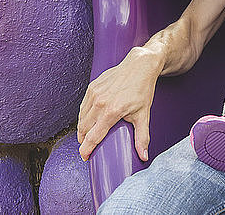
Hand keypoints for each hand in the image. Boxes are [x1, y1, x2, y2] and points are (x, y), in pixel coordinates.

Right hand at [77, 46, 160, 161]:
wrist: (140, 66)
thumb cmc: (142, 89)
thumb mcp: (144, 114)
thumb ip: (142, 137)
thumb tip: (144, 156)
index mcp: (111, 112)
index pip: (92, 137)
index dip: (86, 150)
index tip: (86, 157)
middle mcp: (100, 103)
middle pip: (83, 129)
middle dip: (83, 141)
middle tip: (87, 148)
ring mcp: (94, 93)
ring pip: (81, 117)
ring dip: (82, 129)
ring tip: (87, 136)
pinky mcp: (92, 86)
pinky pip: (83, 106)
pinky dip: (83, 115)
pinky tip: (88, 120)